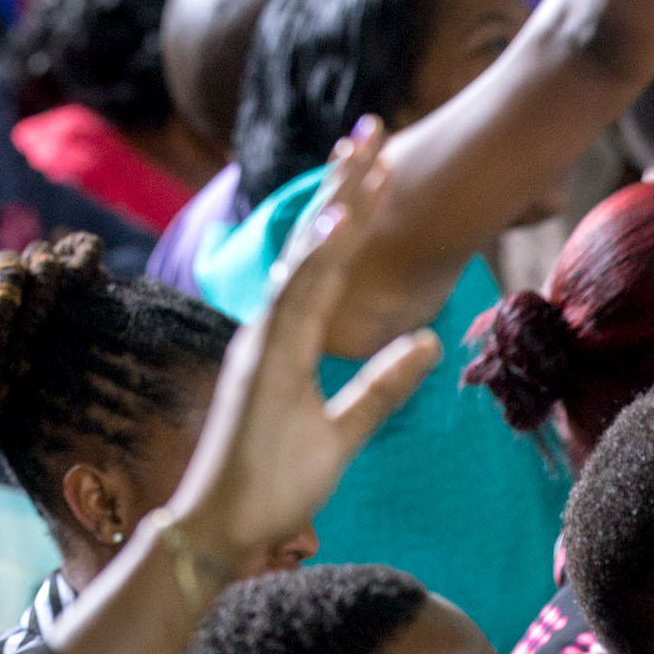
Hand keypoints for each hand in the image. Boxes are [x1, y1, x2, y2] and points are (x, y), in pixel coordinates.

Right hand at [160, 123, 437, 569]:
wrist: (224, 526)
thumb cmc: (272, 483)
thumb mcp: (345, 432)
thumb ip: (381, 385)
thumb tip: (430, 343)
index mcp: (287, 336)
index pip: (326, 259)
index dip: (352, 210)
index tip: (379, 163)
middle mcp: (271, 326)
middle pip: (314, 241)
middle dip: (345, 184)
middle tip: (373, 127)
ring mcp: (262, 338)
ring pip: (305, 257)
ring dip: (335, 205)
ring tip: (364, 156)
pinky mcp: (261, 359)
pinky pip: (294, 298)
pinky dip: (317, 257)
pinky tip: (340, 222)